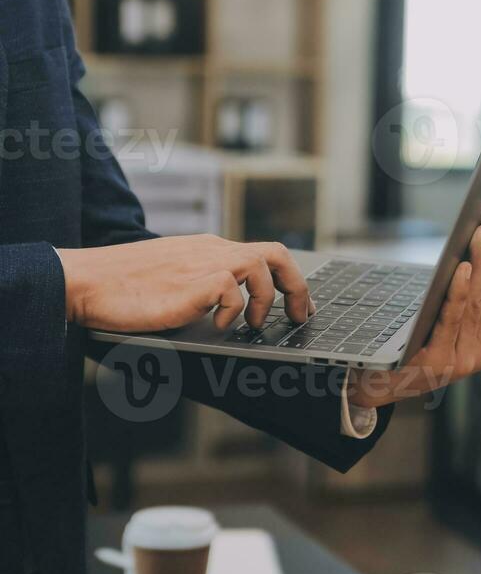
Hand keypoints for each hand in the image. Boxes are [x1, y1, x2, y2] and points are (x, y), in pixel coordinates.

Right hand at [57, 235, 313, 332]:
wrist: (88, 280)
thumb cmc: (122, 285)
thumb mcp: (172, 277)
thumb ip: (199, 283)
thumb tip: (223, 308)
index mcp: (207, 248)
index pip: (262, 252)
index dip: (287, 278)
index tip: (296, 303)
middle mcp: (211, 251)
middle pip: (275, 253)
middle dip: (297, 286)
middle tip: (300, 315)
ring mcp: (202, 264)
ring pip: (261, 264)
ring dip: (268, 299)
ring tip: (255, 323)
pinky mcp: (191, 282)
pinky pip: (232, 288)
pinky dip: (234, 310)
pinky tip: (217, 324)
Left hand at [347, 207, 480, 408]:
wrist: (380, 383)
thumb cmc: (422, 348)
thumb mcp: (463, 332)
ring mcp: (462, 360)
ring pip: (474, 303)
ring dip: (480, 265)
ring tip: (480, 234)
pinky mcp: (437, 363)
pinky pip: (450, 320)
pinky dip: (458, 293)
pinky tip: (462, 269)